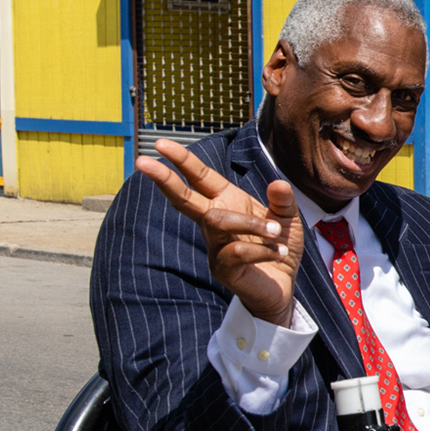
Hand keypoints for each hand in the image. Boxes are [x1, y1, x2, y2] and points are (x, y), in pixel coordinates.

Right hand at [137, 138, 305, 325]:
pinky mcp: (222, 268)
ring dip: (250, 224)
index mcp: (226, 202)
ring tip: (275, 232)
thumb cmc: (278, 247)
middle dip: (165, 179)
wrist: (282, 286)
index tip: (160, 143)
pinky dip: (262, 250)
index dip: (181, 161)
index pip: (199, 177)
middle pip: (183, 198)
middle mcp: (214, 221)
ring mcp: (214, 246)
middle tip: (142, 162)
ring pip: (217, 222)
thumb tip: (277, 183)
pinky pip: (236, 252)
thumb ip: (283, 201)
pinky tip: (277, 253)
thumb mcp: (286, 219)